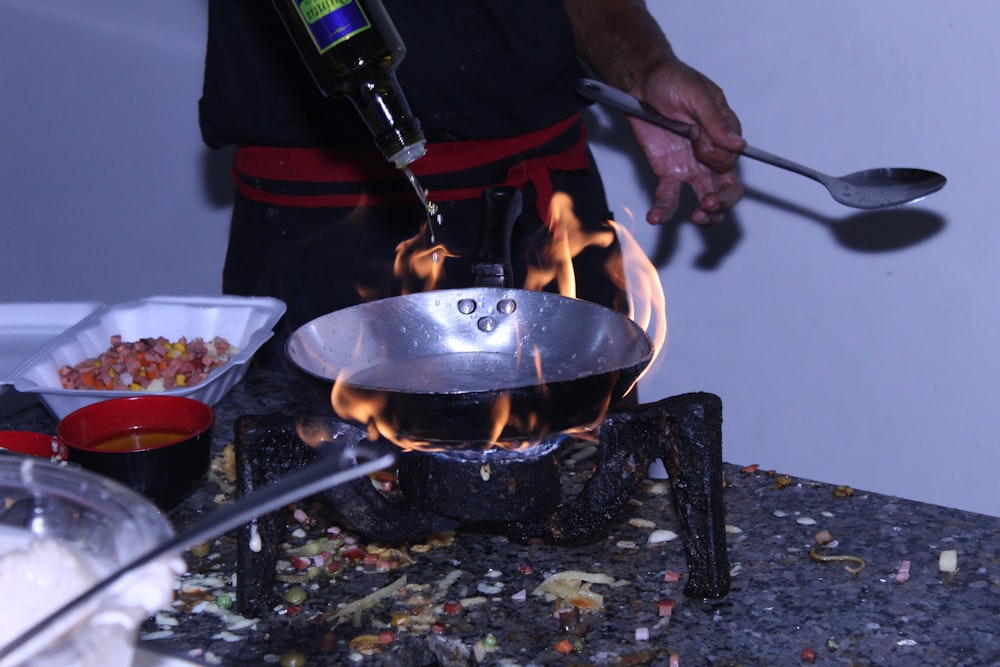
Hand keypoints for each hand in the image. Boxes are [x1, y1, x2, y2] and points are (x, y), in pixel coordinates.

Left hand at [628, 61, 745, 225]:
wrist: (641, 82)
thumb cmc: (673, 81)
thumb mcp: (697, 95)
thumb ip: (716, 121)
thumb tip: (739, 145)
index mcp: (725, 134)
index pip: (732, 160)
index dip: (718, 159)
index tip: (700, 139)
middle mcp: (711, 155)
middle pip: (728, 188)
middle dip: (723, 201)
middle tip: (709, 204)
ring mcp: (691, 166)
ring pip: (707, 199)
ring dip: (707, 214)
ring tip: (698, 217)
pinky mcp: (667, 172)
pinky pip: (669, 197)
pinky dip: (664, 210)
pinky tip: (656, 218)